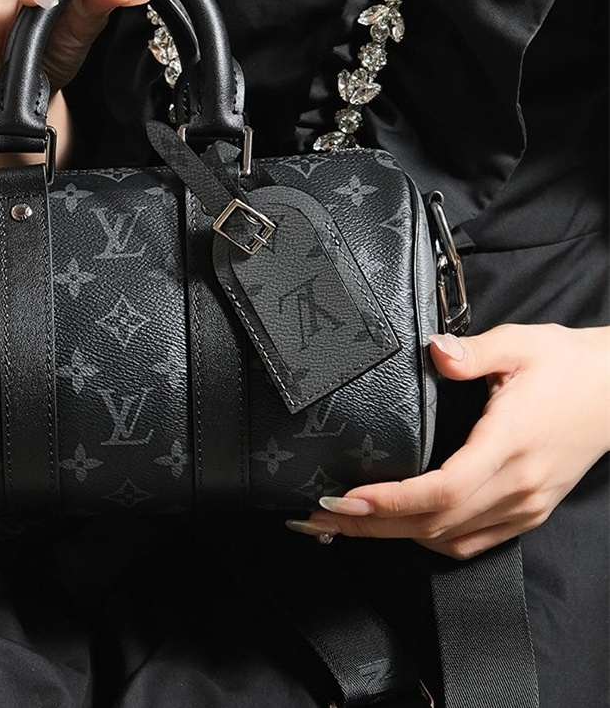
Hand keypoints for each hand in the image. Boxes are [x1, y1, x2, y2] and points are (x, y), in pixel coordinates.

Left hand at [286, 324, 609, 559]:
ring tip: (345, 524)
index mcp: (509, 445)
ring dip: (393, 536)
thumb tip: (435, 350)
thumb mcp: (520, 344)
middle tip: (318, 518)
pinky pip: (474, 541)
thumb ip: (473, 351)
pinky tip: (402, 527)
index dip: (390, 501)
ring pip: (451, 539)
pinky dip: (432, 540)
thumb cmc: (567, 365)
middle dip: (371, 525)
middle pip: (434, 523)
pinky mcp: (529, 510)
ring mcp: (525, 504)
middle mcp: (517, 485)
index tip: (345, 499)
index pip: (441, 490)